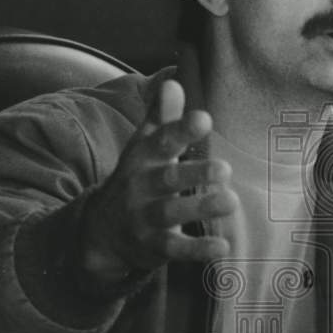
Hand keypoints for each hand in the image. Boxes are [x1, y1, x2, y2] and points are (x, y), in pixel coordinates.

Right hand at [80, 80, 234, 281]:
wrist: (101, 231)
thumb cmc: (136, 180)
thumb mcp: (143, 148)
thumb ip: (161, 117)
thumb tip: (174, 81)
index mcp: (142, 158)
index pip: (161, 141)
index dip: (180, 129)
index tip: (204, 119)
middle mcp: (141, 187)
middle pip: (166, 178)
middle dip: (194, 173)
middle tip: (225, 169)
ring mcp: (145, 218)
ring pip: (171, 213)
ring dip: (200, 208)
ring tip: (231, 201)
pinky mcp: (154, 247)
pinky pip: (175, 249)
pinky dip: (198, 250)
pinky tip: (223, 246)